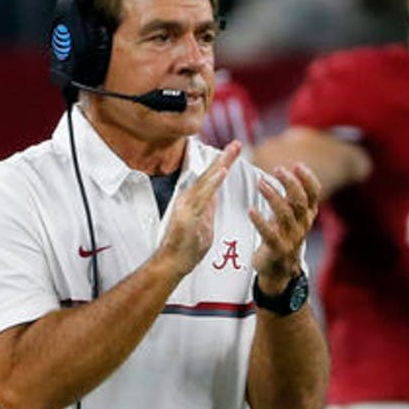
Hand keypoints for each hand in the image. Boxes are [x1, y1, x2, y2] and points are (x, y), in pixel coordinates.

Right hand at [157, 141, 240, 276]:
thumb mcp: (204, 226)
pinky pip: (203, 196)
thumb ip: (208, 210)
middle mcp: (188, 199)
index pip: (211, 179)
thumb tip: (214, 196)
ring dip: (220, 165)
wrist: (171, 265)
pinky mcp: (187, 215)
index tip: (235, 150)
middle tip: (237, 143)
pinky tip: (221, 171)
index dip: (223, 164)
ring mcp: (187, 206)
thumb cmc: (185, 250)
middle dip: (224, 158)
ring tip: (232, 151)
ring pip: (206, 181)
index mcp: (193, 202)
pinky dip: (212, 183)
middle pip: (209, 175)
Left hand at [251, 163, 319, 293]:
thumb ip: (291, 197)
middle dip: (290, 184)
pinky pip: (270, 234)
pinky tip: (251, 210)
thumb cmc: (282, 235)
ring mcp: (291, 238)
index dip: (308, 179)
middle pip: (300, 201)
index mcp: (307, 215)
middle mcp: (302, 225)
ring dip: (273, 196)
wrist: (279, 270)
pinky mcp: (278, 250)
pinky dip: (260, 221)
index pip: (315, 194)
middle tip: (277, 169)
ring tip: (260, 183)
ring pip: (285, 215)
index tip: (297, 165)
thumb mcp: (291, 216)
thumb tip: (285, 170)